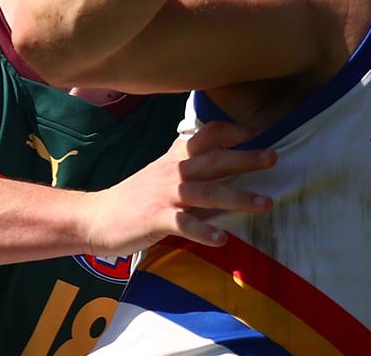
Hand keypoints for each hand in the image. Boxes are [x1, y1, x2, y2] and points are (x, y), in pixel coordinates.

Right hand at [79, 121, 275, 253]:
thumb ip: (189, 161)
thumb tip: (223, 154)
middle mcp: (173, 172)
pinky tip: (223, 239)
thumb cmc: (136, 196)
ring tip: (266, 203)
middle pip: (213, 161)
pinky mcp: (155, 220)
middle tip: (273, 157)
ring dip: (238, 197)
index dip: (232, 131)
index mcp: (175, 158)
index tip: (259, 131)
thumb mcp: (162, 171)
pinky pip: (184, 225)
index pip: (206, 136)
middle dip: (245, 158)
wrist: (97, 217)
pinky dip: (204, 231)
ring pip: (206, 192)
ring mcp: (165, 196)